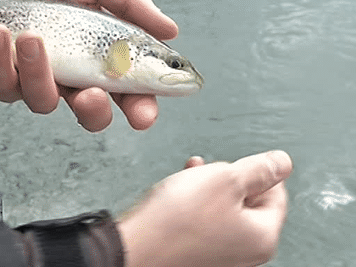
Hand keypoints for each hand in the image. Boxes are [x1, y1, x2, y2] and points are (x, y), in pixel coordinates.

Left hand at [0, 0, 177, 130]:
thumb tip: (171, 31)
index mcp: (98, 51)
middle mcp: (69, 71)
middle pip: (89, 113)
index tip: (142, 115)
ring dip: (39, 72)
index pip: (127, 89)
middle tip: (89, 94)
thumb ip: (130, 3)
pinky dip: (0, 60)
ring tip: (31, 37)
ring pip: (42, 102)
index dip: (139, 107)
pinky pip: (2, 86)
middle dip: (93, 110)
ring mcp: (32, 76)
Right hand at [117, 150, 292, 266]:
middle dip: (227, 179)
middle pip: (249, 202)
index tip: (233, 163)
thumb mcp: (225, 179)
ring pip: (223, 210)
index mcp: (262, 236)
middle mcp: (245, 252)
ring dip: (207, 188)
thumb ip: (260, 169)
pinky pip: (204, 223)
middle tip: (208, 172)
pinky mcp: (196, 254)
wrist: (137, 246)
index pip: (277, 193)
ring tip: (188, 179)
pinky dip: (194, 205)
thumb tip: (282, 162)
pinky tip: (177, 195)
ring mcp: (220, 256)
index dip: (254, 171)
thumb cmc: (176, 219)